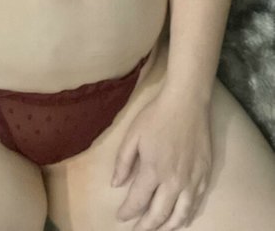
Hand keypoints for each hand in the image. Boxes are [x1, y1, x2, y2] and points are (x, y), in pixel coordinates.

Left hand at [110, 86, 212, 230]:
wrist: (186, 103)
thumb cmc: (156, 116)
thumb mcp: (132, 135)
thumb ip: (123, 162)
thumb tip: (115, 184)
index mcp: (153, 171)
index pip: (138, 201)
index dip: (127, 212)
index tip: (120, 217)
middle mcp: (173, 181)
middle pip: (159, 214)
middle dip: (146, 226)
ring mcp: (192, 180)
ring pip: (180, 215)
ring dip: (167, 226)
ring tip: (157, 230)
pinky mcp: (205, 175)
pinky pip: (196, 204)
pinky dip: (187, 216)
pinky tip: (180, 218)